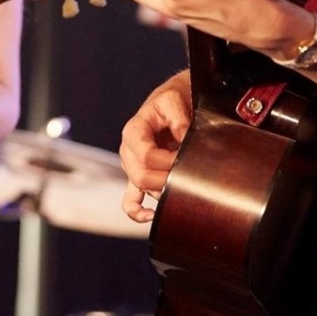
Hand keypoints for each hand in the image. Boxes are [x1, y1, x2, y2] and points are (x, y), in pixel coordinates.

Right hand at [119, 71, 192, 223]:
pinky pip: (130, 200)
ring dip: (162, 191)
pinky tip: (151, 216)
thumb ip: (178, 120)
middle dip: (165, 180)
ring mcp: (132, 166)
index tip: (186, 160)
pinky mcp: (138, 177)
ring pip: (141, 188)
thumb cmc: (173, 99)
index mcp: (133, 131)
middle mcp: (128, 150)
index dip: (167, 162)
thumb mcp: (175, 100)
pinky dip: (136, 211)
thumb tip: (184, 141)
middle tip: (188, 176)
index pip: (145, 155)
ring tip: (183, 185)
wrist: (174, 99)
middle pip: (140, 176)